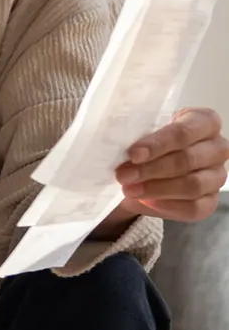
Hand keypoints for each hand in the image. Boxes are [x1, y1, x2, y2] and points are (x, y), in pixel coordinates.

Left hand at [114, 107, 228, 221]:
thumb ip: (133, 132)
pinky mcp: (210, 201)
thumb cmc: (146, 142)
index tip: (133, 153)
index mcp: (203, 121)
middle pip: (188, 159)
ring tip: (129, 189)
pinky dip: (166, 206)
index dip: (159, 143)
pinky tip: (145, 201)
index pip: (186, 130)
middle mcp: (217, 148)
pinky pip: (194, 208)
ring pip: (192, 185)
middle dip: (152, 168)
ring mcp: (217, 176)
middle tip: (123, 174)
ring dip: (157, 188)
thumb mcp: (140, 130)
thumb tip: (112, 141)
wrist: (145, 168)